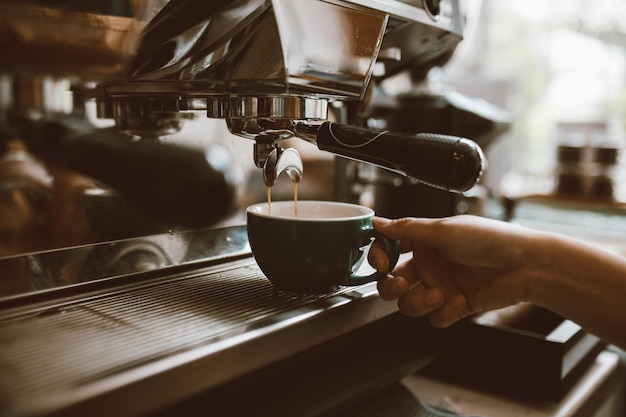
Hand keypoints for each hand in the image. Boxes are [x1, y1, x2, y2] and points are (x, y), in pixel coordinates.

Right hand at [368, 215, 536, 326]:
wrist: (526, 265)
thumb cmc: (490, 240)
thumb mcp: (443, 230)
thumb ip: (406, 229)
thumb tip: (377, 222)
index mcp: (424, 242)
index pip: (388, 250)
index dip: (378, 257)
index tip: (380, 263)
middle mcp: (430, 265)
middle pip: (392, 283)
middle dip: (391, 287)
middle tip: (402, 285)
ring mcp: (441, 287)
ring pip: (409, 305)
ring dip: (419, 302)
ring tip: (438, 295)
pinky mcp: (455, 306)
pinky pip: (435, 318)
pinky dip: (444, 313)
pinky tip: (460, 302)